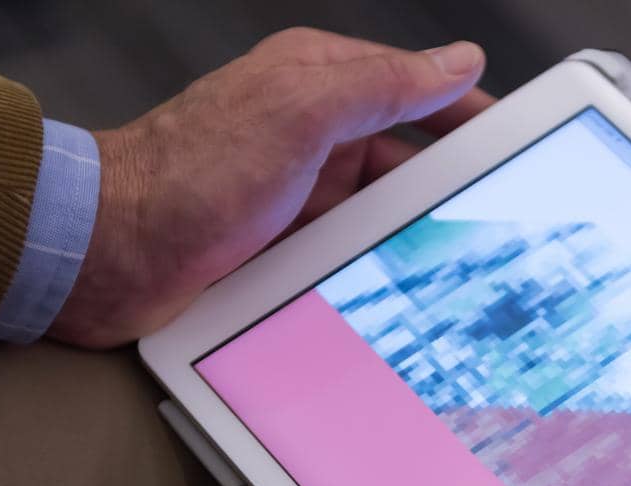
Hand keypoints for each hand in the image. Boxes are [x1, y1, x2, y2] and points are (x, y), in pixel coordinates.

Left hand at [49, 29, 489, 347]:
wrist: (112, 254)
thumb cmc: (186, 178)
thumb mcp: (301, 113)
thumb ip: (382, 83)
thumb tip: (455, 60)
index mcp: (316, 79)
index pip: (416, 85)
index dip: (469, 111)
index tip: (517, 137)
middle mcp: (309, 131)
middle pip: (407, 151)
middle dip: (450, 178)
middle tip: (501, 209)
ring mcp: (297, 189)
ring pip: (382, 206)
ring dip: (412, 227)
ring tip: (457, 254)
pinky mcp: (282, 241)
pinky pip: (350, 248)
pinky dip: (376, 261)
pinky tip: (399, 280)